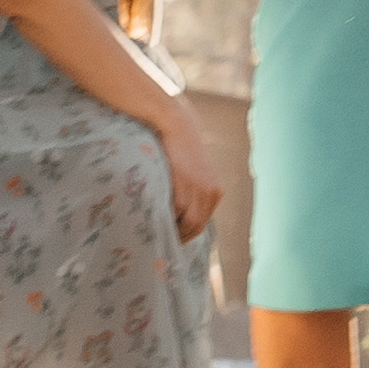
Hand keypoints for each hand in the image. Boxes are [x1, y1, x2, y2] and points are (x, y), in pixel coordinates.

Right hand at [159, 105, 223, 242]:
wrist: (176, 124)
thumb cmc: (180, 146)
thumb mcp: (193, 171)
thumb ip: (191, 190)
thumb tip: (177, 213)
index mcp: (215, 191)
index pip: (203, 221)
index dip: (188, 233)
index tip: (174, 239)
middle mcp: (212, 193)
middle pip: (197, 227)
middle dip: (181, 237)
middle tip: (163, 243)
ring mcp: (200, 191)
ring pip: (188, 224)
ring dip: (173, 231)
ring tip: (156, 234)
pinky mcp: (185, 187)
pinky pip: (175, 212)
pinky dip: (165, 218)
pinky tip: (153, 218)